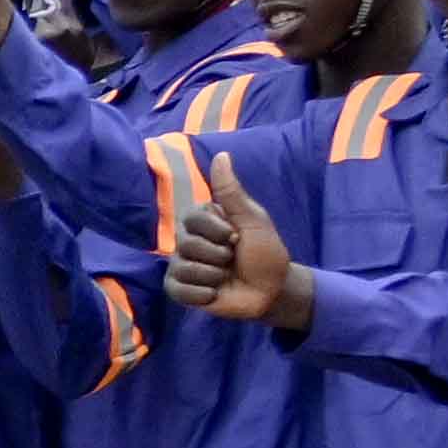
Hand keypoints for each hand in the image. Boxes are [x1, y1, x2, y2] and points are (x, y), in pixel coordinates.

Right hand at [165, 170, 302, 329]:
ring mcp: (182, 264)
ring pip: (183, 266)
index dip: (217, 230)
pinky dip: (200, 293)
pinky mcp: (180, 289)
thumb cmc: (265, 252)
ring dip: (213, 275)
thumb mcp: (252, 219)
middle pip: (186, 243)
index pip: (192, 217)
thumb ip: (231, 191)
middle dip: (218, 255)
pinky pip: (176, 288)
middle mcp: (188, 240)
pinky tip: (215, 292)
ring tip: (225, 277)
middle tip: (233, 259)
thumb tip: (222, 155)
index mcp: (204, 221)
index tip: (236, 237)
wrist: (272, 289)